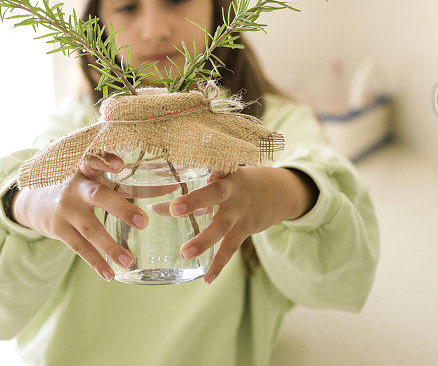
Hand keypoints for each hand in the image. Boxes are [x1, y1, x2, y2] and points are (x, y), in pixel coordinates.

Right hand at [13, 151, 149, 281]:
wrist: (30, 200)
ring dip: (111, 247)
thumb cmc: (76, 185)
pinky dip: (96, 262)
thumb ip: (126, 182)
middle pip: (98, 196)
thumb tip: (171, 188)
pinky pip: (80, 248)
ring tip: (130, 261)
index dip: (106, 160)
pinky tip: (110, 274)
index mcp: (86, 169)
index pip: (95, 160)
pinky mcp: (59, 229)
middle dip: (121, 208)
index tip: (121, 165)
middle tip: (144, 222)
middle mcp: (75, 186)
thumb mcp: (93, 176)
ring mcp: (66, 209)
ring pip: (91, 228)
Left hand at [150, 166, 318, 284]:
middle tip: (174, 209)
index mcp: (226, 172)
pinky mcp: (246, 228)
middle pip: (216, 193)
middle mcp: (234, 190)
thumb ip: (194, 193)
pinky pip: (231, 248)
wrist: (282, 193)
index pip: (214, 163)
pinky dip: (219, 264)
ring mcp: (242, 210)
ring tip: (185, 253)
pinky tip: (207, 279)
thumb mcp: (223, 180)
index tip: (186, 157)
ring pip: (222, 225)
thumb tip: (155, 208)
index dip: (203, 160)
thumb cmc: (241, 183)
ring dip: (204, 240)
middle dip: (195, 201)